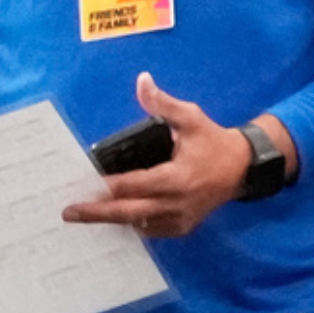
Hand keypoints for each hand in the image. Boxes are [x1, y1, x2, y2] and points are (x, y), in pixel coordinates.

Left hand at [61, 72, 284, 236]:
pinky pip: (149, 231)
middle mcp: (176, 203)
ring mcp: (179, 220)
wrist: (243, 168)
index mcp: (177, 177)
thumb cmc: (213, 142)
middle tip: (70, 212)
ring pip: (137, 225)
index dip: (108, 185)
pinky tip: (113, 218)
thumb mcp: (192, 118)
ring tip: (84, 216)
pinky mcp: (182, 228)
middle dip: (97, 212)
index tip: (84, 182)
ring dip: (111, 220)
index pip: (135, 184)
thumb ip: (163, 104)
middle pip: (129, 212)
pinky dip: (131, 224)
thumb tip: (142, 81)